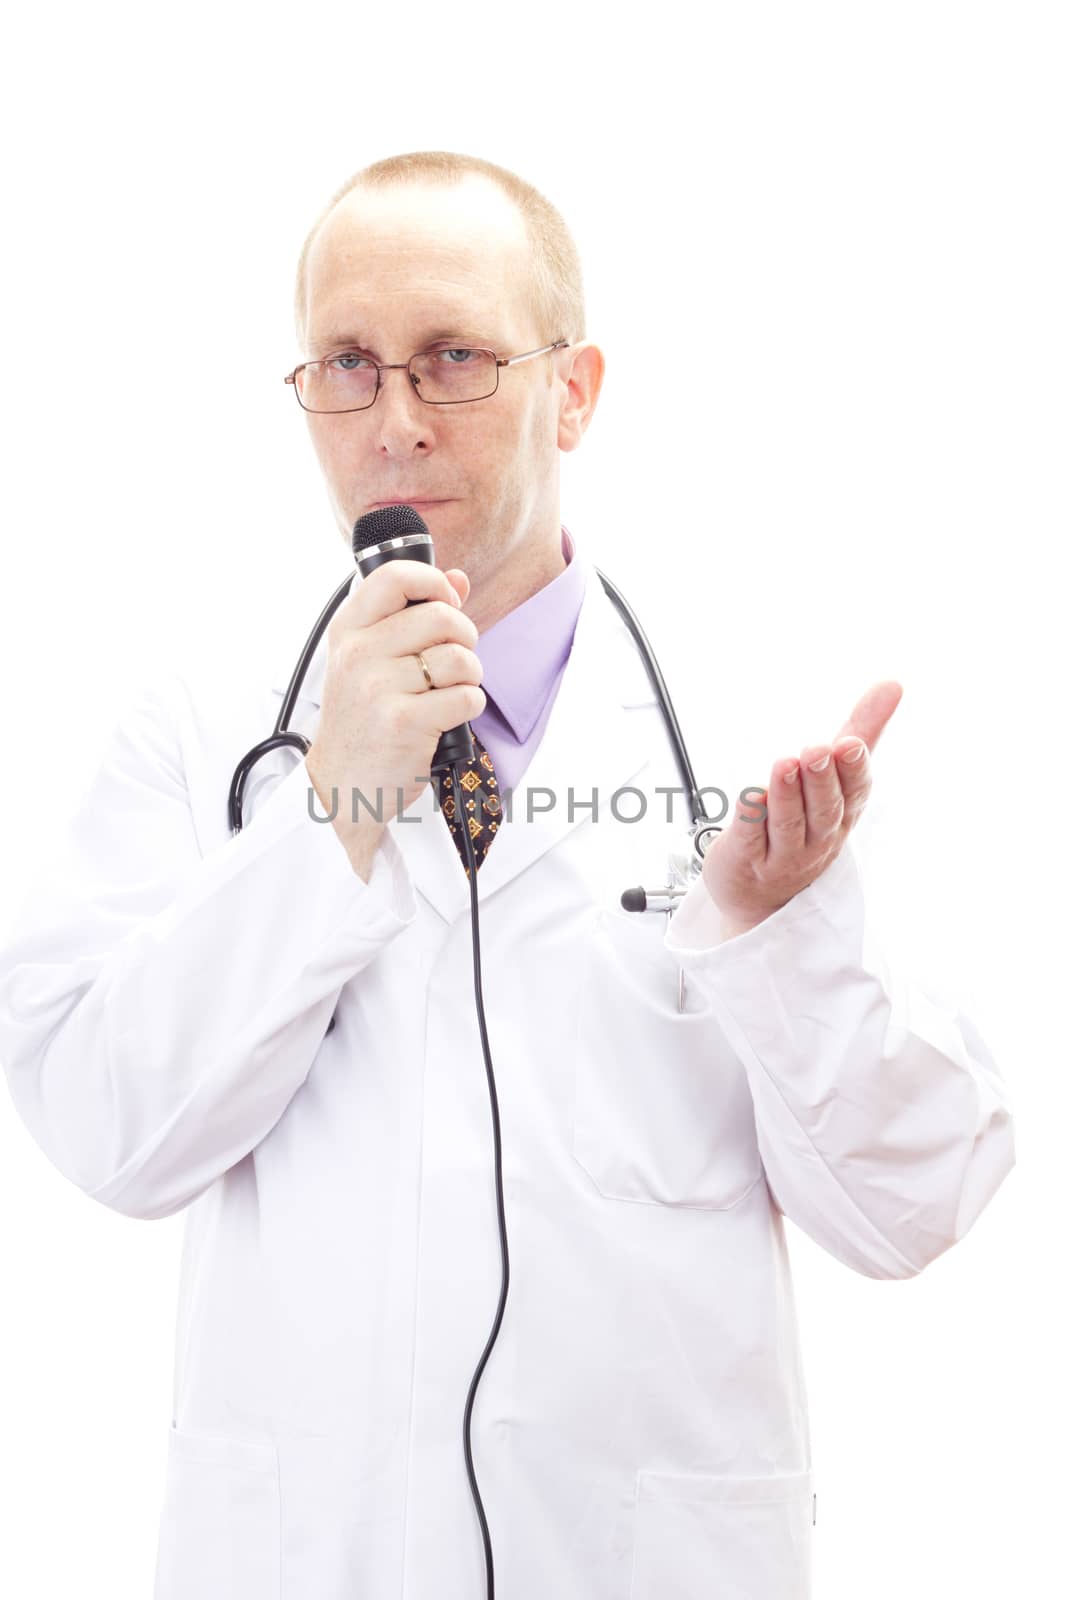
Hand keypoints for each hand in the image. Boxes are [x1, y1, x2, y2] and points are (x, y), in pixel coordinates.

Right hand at [305, 561, 484, 842]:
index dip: (434, 583)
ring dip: (470, 675)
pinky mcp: (403, 722)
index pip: (394, 576)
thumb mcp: (371, 659)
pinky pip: (467, 697)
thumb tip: (458, 579)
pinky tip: (449, 716)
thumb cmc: (363, 718)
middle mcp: (358, 653)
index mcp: (349, 629)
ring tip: (451, 690)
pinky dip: (470, 706)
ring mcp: (378, 688)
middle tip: (455, 661)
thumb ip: (412, 614)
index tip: (447, 604)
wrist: (343, 783)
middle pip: (442, 616)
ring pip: (460, 658)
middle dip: (465, 637)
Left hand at [701, 680, 903, 936]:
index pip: (855, 792)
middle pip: (824, 808)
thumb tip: (892, 684)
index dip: (853, 769)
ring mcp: (783, 853)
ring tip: (785, 764)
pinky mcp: (746, 860)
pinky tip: (748, 797)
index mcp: (843, 813)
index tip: (850, 743)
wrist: (763, 895)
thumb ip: (862, 731)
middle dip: (822, 779)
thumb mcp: (838, 778)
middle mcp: (818, 836)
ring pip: (789, 824)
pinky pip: (750, 838)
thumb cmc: (806, 825)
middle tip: (817, 750)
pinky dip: (751, 818)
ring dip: (788, 794)